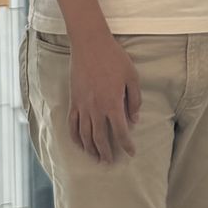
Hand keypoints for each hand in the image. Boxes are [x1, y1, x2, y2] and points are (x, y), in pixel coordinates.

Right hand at [68, 32, 140, 163]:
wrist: (90, 44)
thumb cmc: (114, 58)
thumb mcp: (132, 76)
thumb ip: (134, 100)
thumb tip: (134, 120)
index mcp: (113, 103)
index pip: (121, 132)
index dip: (126, 145)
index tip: (131, 152)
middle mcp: (96, 109)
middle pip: (100, 138)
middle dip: (106, 153)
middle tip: (110, 162)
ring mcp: (82, 106)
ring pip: (85, 135)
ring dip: (91, 149)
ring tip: (96, 158)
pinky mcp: (73, 101)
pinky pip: (72, 125)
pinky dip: (75, 138)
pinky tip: (80, 144)